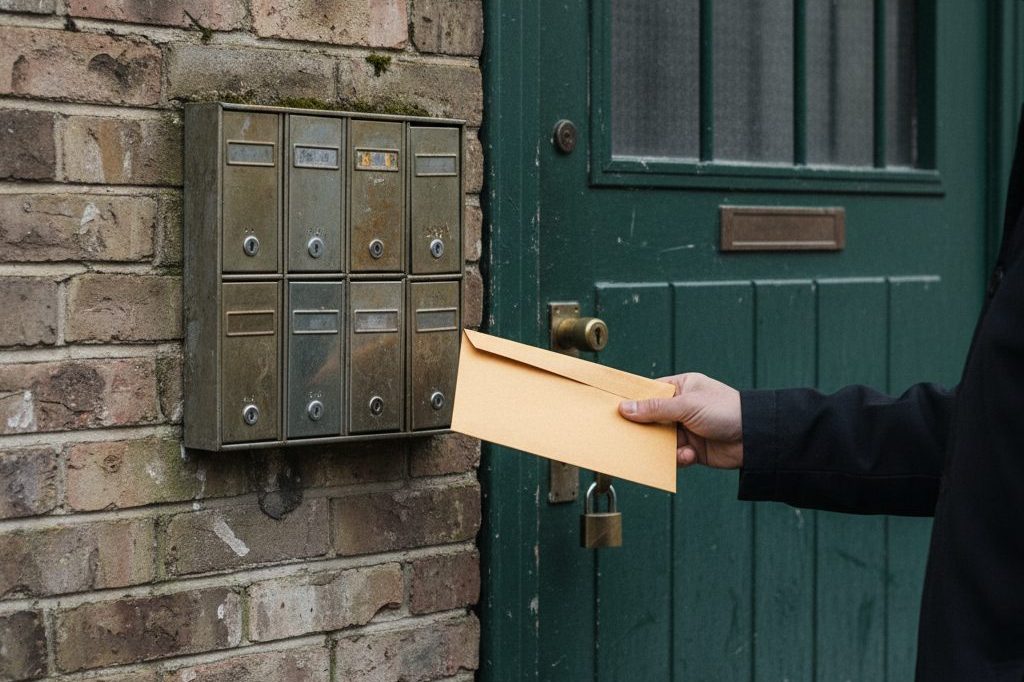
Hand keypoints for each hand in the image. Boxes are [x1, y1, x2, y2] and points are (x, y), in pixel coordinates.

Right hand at [618, 373, 742, 468]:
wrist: (755, 438)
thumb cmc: (726, 410)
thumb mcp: (687, 405)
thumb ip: (655, 408)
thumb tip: (625, 408)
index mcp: (682, 387)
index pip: (650, 392)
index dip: (633, 401)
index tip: (615, 409)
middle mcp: (682, 407)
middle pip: (652, 418)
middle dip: (644, 429)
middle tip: (630, 436)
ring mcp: (687, 429)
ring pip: (661, 440)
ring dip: (663, 447)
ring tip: (669, 449)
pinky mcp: (693, 449)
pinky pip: (674, 455)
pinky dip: (678, 458)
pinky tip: (689, 455)